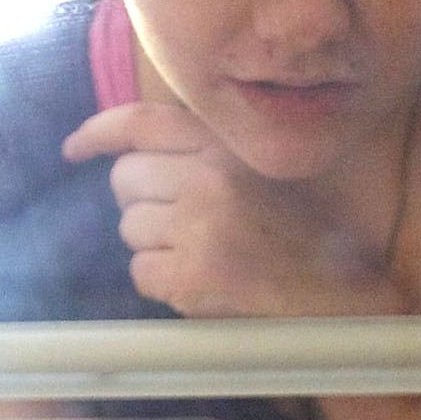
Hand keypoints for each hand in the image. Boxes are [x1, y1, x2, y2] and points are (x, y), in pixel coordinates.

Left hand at [63, 100, 401, 315]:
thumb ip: (207, 158)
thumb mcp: (263, 176)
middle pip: (125, 181)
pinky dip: (164, 284)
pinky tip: (203, 285)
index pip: (143, 122)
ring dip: (155, 248)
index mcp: (228, 146)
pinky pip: (142, 273)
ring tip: (203, 257)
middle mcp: (209, 178)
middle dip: (141, 205)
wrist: (347, 298)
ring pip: (130, 230)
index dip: (98, 132)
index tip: (73, 149)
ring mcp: (199, 227)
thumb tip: (130, 161)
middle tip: (180, 226)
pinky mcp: (193, 276)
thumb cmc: (308, 239)